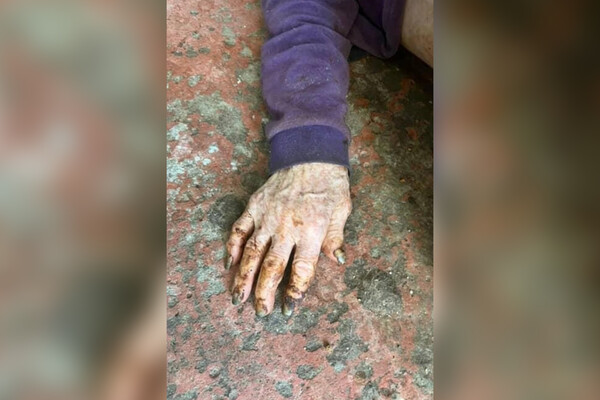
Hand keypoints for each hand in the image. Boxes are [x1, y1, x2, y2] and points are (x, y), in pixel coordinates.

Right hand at [226, 162, 351, 316]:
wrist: (310, 154)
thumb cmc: (329, 185)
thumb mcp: (341, 210)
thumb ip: (336, 238)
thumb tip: (337, 261)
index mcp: (311, 232)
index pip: (302, 269)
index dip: (295, 291)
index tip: (289, 308)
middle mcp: (287, 228)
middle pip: (272, 267)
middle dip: (265, 293)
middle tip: (261, 312)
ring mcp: (267, 217)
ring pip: (251, 253)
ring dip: (243, 277)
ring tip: (237, 298)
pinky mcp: (254, 206)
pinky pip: (239, 229)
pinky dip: (231, 246)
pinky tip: (227, 263)